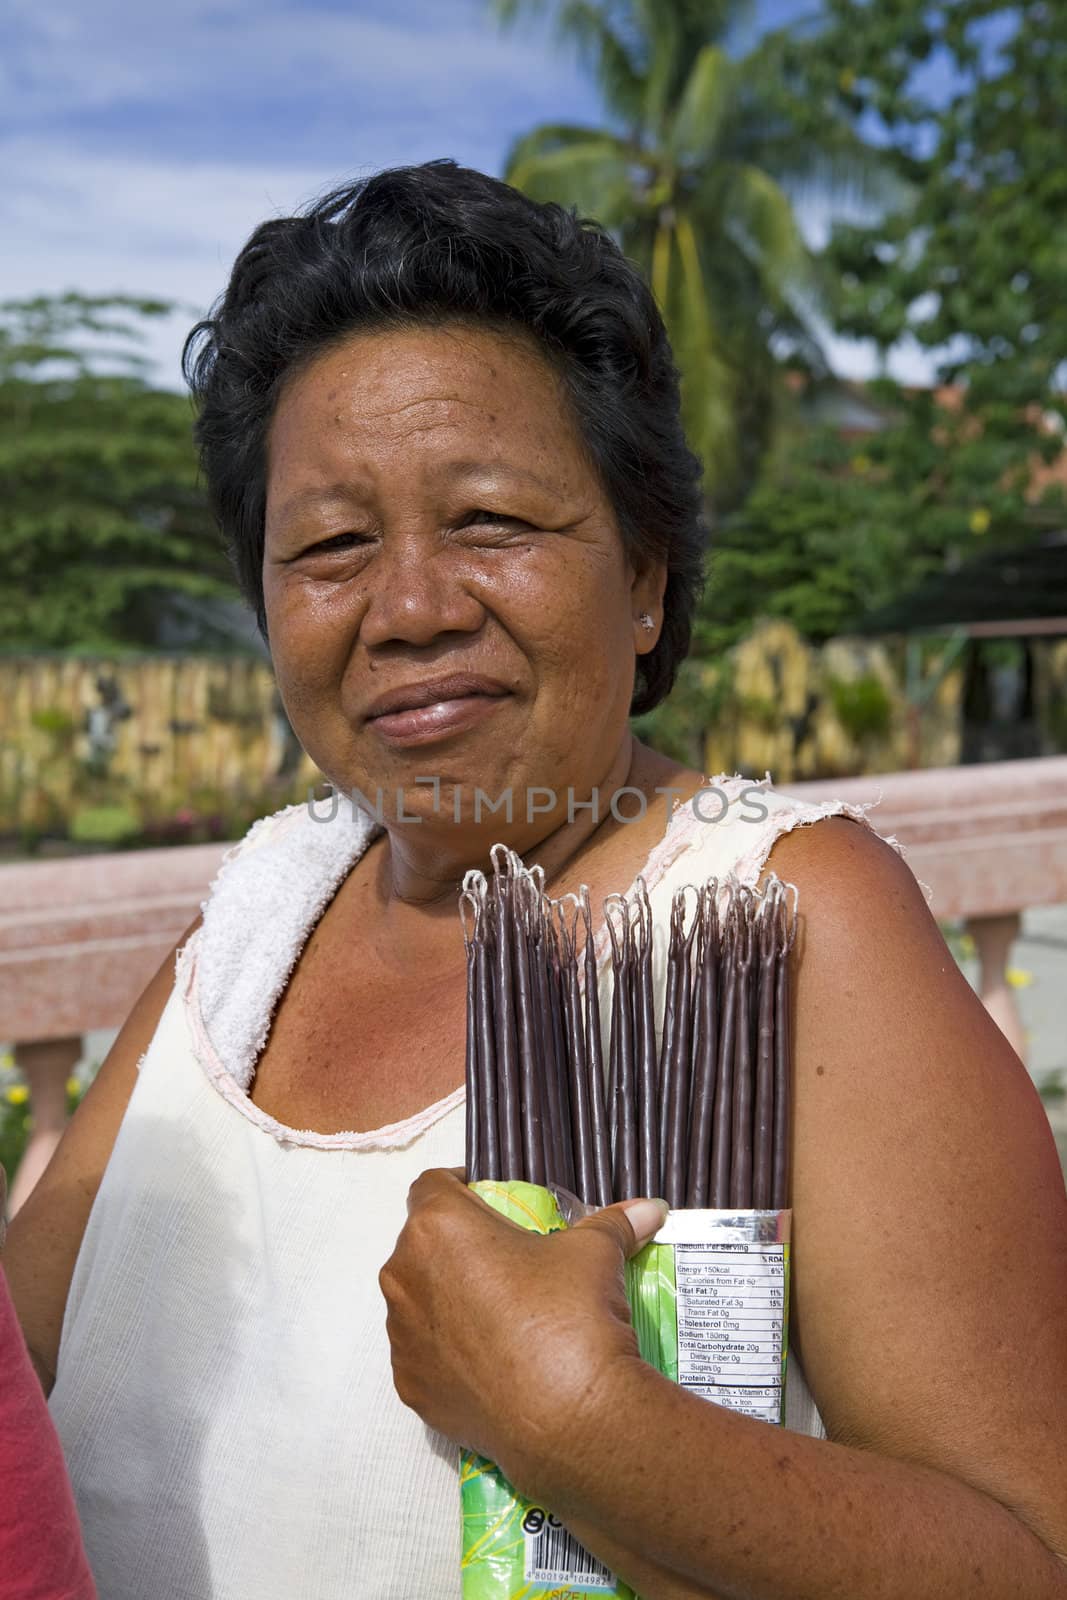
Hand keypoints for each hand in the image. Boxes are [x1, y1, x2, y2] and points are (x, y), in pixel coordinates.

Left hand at [379, 1168, 666, 1498]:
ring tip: (500, 1316)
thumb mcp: (595, 1252)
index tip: (488, 1201)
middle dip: (458, 1247)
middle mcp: (405, 1275)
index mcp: (438, 1227)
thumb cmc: (569, 1314)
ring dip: (449, 1299)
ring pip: (419, 1300)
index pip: (433, 1184)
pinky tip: (492, 1361)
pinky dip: (449, 1352)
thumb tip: (650, 1209)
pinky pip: (424, 1355)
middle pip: (423, 1244)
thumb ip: (613, 1222)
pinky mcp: (410, 1385)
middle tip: (506, 1262)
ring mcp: (402, 1335)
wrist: (566, 1416)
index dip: (461, 1187)